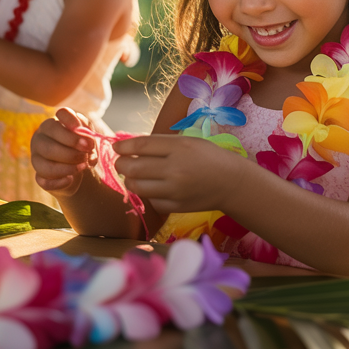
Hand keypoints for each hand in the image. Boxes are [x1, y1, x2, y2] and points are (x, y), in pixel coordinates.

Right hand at [31, 108, 97, 198]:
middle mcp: (40, 138)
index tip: (86, 136)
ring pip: (45, 166)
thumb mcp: (87, 138)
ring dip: (67, 168)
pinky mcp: (40, 177)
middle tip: (86, 155)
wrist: (78, 168)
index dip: (74, 124)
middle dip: (71, 153)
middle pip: (49, 146)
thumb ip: (89, 137)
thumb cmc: (81, 147)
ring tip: (83, 167)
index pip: (60, 115)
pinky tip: (70, 179)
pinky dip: (60, 182)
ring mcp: (37, 159)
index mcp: (53, 124)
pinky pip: (45, 182)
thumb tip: (88, 142)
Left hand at [112, 135, 246, 212]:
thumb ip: (158, 144)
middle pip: (133, 168)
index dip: (123, 147)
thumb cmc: (208, 157)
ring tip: (138, 175)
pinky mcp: (175, 206)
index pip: (141, 146)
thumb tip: (126, 147)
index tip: (116, 147)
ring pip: (136, 186)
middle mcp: (175, 169)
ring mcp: (175, 191)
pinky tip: (156, 187)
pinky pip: (150, 200)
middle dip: (121, 164)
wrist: (232, 183)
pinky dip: (148, 194)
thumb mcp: (186, 142)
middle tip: (122, 162)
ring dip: (131, 180)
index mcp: (179, 148)